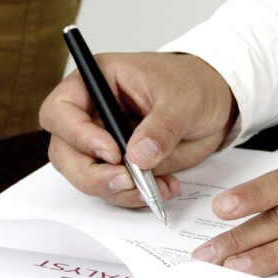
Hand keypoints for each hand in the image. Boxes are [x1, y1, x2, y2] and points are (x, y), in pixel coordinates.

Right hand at [40, 52, 236, 206]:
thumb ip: (161, 127)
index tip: (112, 152)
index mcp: (98, 82)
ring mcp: (105, 142)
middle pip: (65, 153)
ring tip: (156, 187)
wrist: (216, 102)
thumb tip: (138, 156)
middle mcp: (93, 114)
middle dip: (92, 174)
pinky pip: (116, 188)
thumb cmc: (194, 84)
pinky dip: (136, 195)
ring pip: (87, 177)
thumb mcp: (183, 99)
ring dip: (118, 190)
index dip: (78, 135)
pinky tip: (164, 188)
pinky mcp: (121, 165)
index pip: (61, 111)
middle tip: (127, 181)